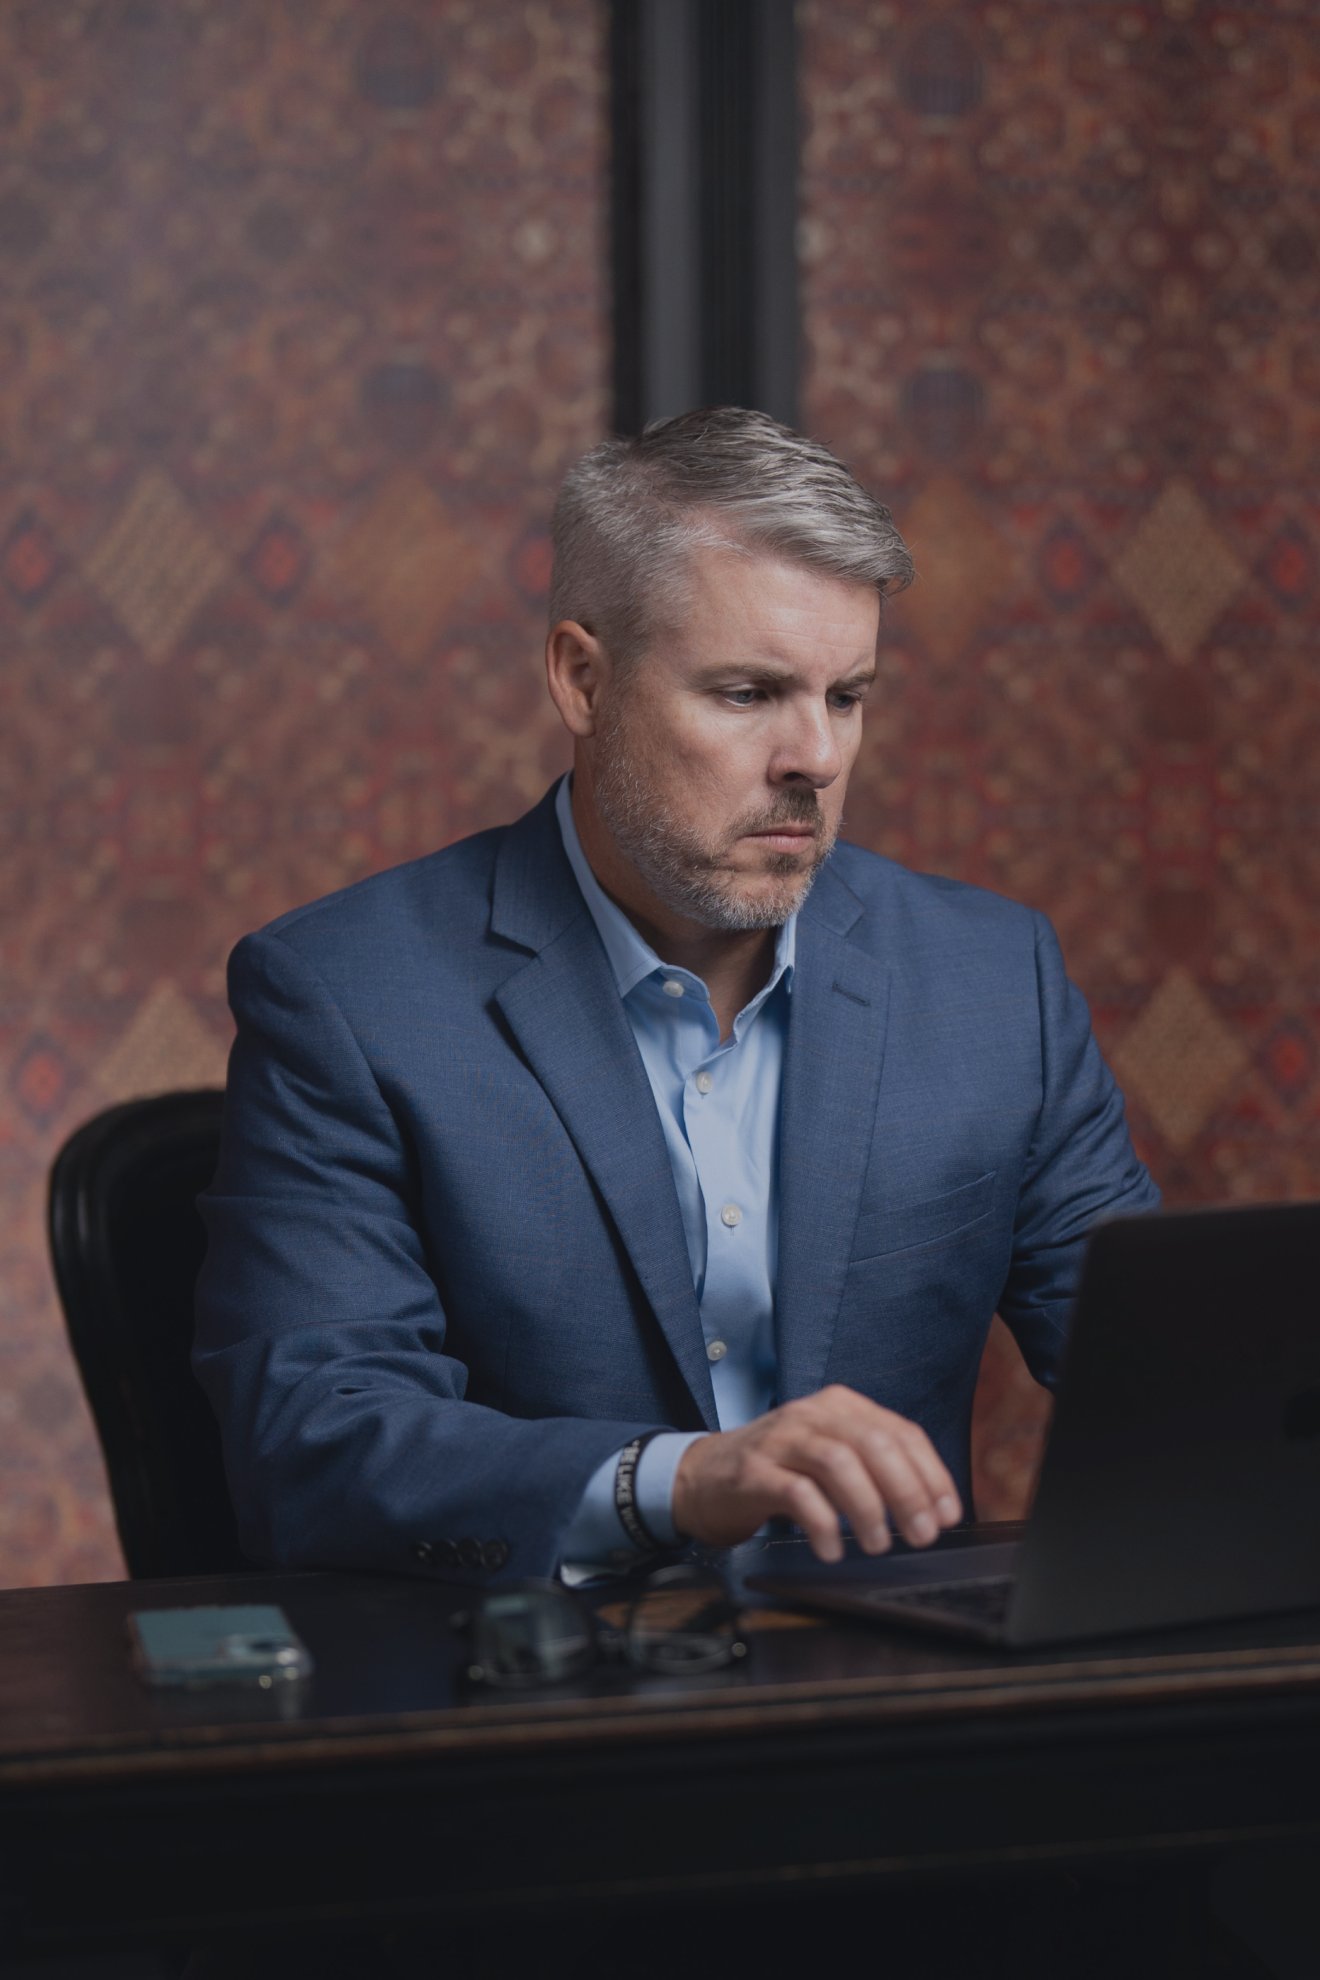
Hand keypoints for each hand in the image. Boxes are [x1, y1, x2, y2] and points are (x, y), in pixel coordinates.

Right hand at [672, 1384, 961, 1561]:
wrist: (702, 1477)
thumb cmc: (777, 1471)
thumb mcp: (829, 1457)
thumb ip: (872, 1468)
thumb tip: (930, 1507)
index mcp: (840, 1406)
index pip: (900, 1432)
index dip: (931, 1474)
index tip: (948, 1513)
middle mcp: (812, 1415)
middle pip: (874, 1444)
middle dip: (908, 1492)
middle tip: (922, 1534)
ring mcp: (781, 1440)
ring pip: (839, 1463)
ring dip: (868, 1508)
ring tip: (879, 1544)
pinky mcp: (754, 1471)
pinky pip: (797, 1493)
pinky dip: (822, 1524)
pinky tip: (831, 1549)